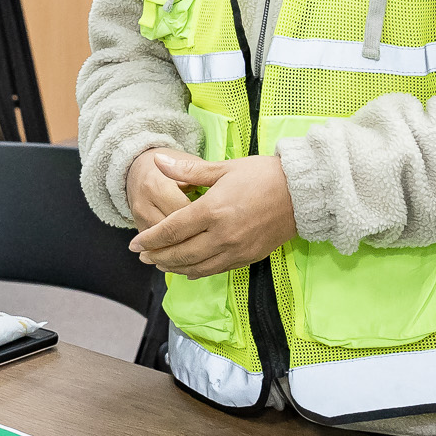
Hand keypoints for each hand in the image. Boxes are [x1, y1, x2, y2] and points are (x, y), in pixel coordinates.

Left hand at [128, 152, 297, 280]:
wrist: (301, 193)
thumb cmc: (263, 175)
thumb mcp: (224, 168)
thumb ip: (188, 170)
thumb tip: (158, 163)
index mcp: (213, 210)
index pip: (172, 231)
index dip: (150, 240)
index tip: (134, 244)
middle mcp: (222, 235)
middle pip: (180, 254)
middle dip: (157, 257)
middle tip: (142, 255)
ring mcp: (236, 250)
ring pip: (196, 267)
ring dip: (174, 268)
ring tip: (159, 264)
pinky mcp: (248, 258)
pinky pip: (215, 270)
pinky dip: (196, 272)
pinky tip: (187, 270)